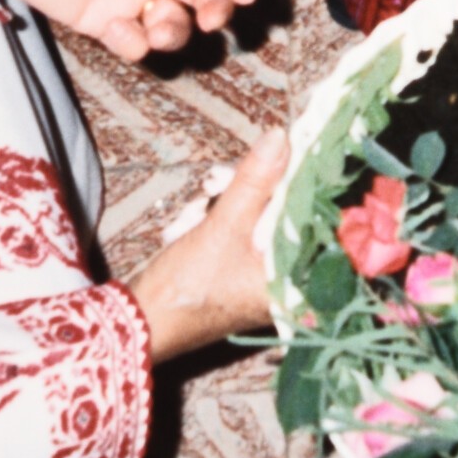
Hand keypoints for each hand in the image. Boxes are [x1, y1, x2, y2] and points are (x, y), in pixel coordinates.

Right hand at [126, 129, 288, 361]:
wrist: (141, 321)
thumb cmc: (188, 288)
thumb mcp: (223, 226)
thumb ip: (254, 180)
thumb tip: (282, 137)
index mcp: (299, 279)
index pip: (316, 215)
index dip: (299, 179)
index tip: (285, 149)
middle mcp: (289, 280)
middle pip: (282, 213)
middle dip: (245, 193)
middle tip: (214, 183)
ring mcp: (265, 277)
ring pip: (256, 218)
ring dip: (222, 206)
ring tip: (193, 213)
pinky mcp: (243, 272)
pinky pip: (241, 232)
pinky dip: (216, 222)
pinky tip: (188, 225)